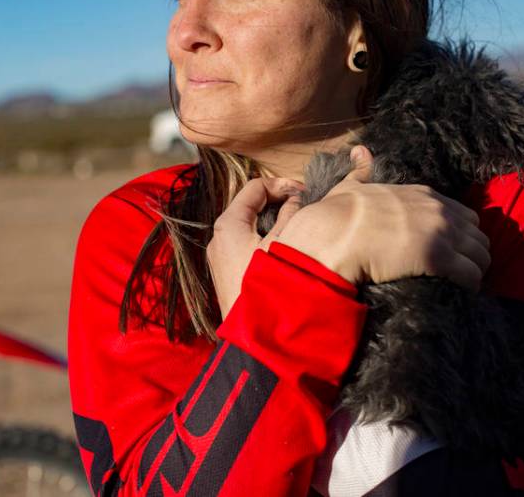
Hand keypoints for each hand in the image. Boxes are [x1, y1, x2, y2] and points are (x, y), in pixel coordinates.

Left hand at [207, 177, 304, 318]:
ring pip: (250, 226)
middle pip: (251, 206)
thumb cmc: (268, 284)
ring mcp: (221, 256)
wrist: (255, 337)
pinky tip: (286, 248)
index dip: (282, 185)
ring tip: (299, 225)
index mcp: (227, 224)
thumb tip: (296, 199)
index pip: (254, 188)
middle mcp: (218, 237)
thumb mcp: (284, 243)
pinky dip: (267, 238)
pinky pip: (247, 244)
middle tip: (305, 206)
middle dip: (279, 202)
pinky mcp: (227, 273)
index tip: (306, 193)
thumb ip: (291, 214)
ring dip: (275, 221)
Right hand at [274, 145, 490, 289]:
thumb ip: (361, 170)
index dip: (461, 235)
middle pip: (478, 236)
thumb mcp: (352, 185)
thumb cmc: (340, 213)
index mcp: (423, 195)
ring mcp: (441, 234)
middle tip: (459, 271)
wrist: (335, 234)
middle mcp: (438, 211)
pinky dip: (469, 285)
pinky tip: (460, 291)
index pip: (464, 215)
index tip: (453, 250)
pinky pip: (472, 274)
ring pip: (481, 257)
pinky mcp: (439, 258)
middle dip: (472, 254)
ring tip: (460, 284)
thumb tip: (359, 150)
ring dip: (474, 271)